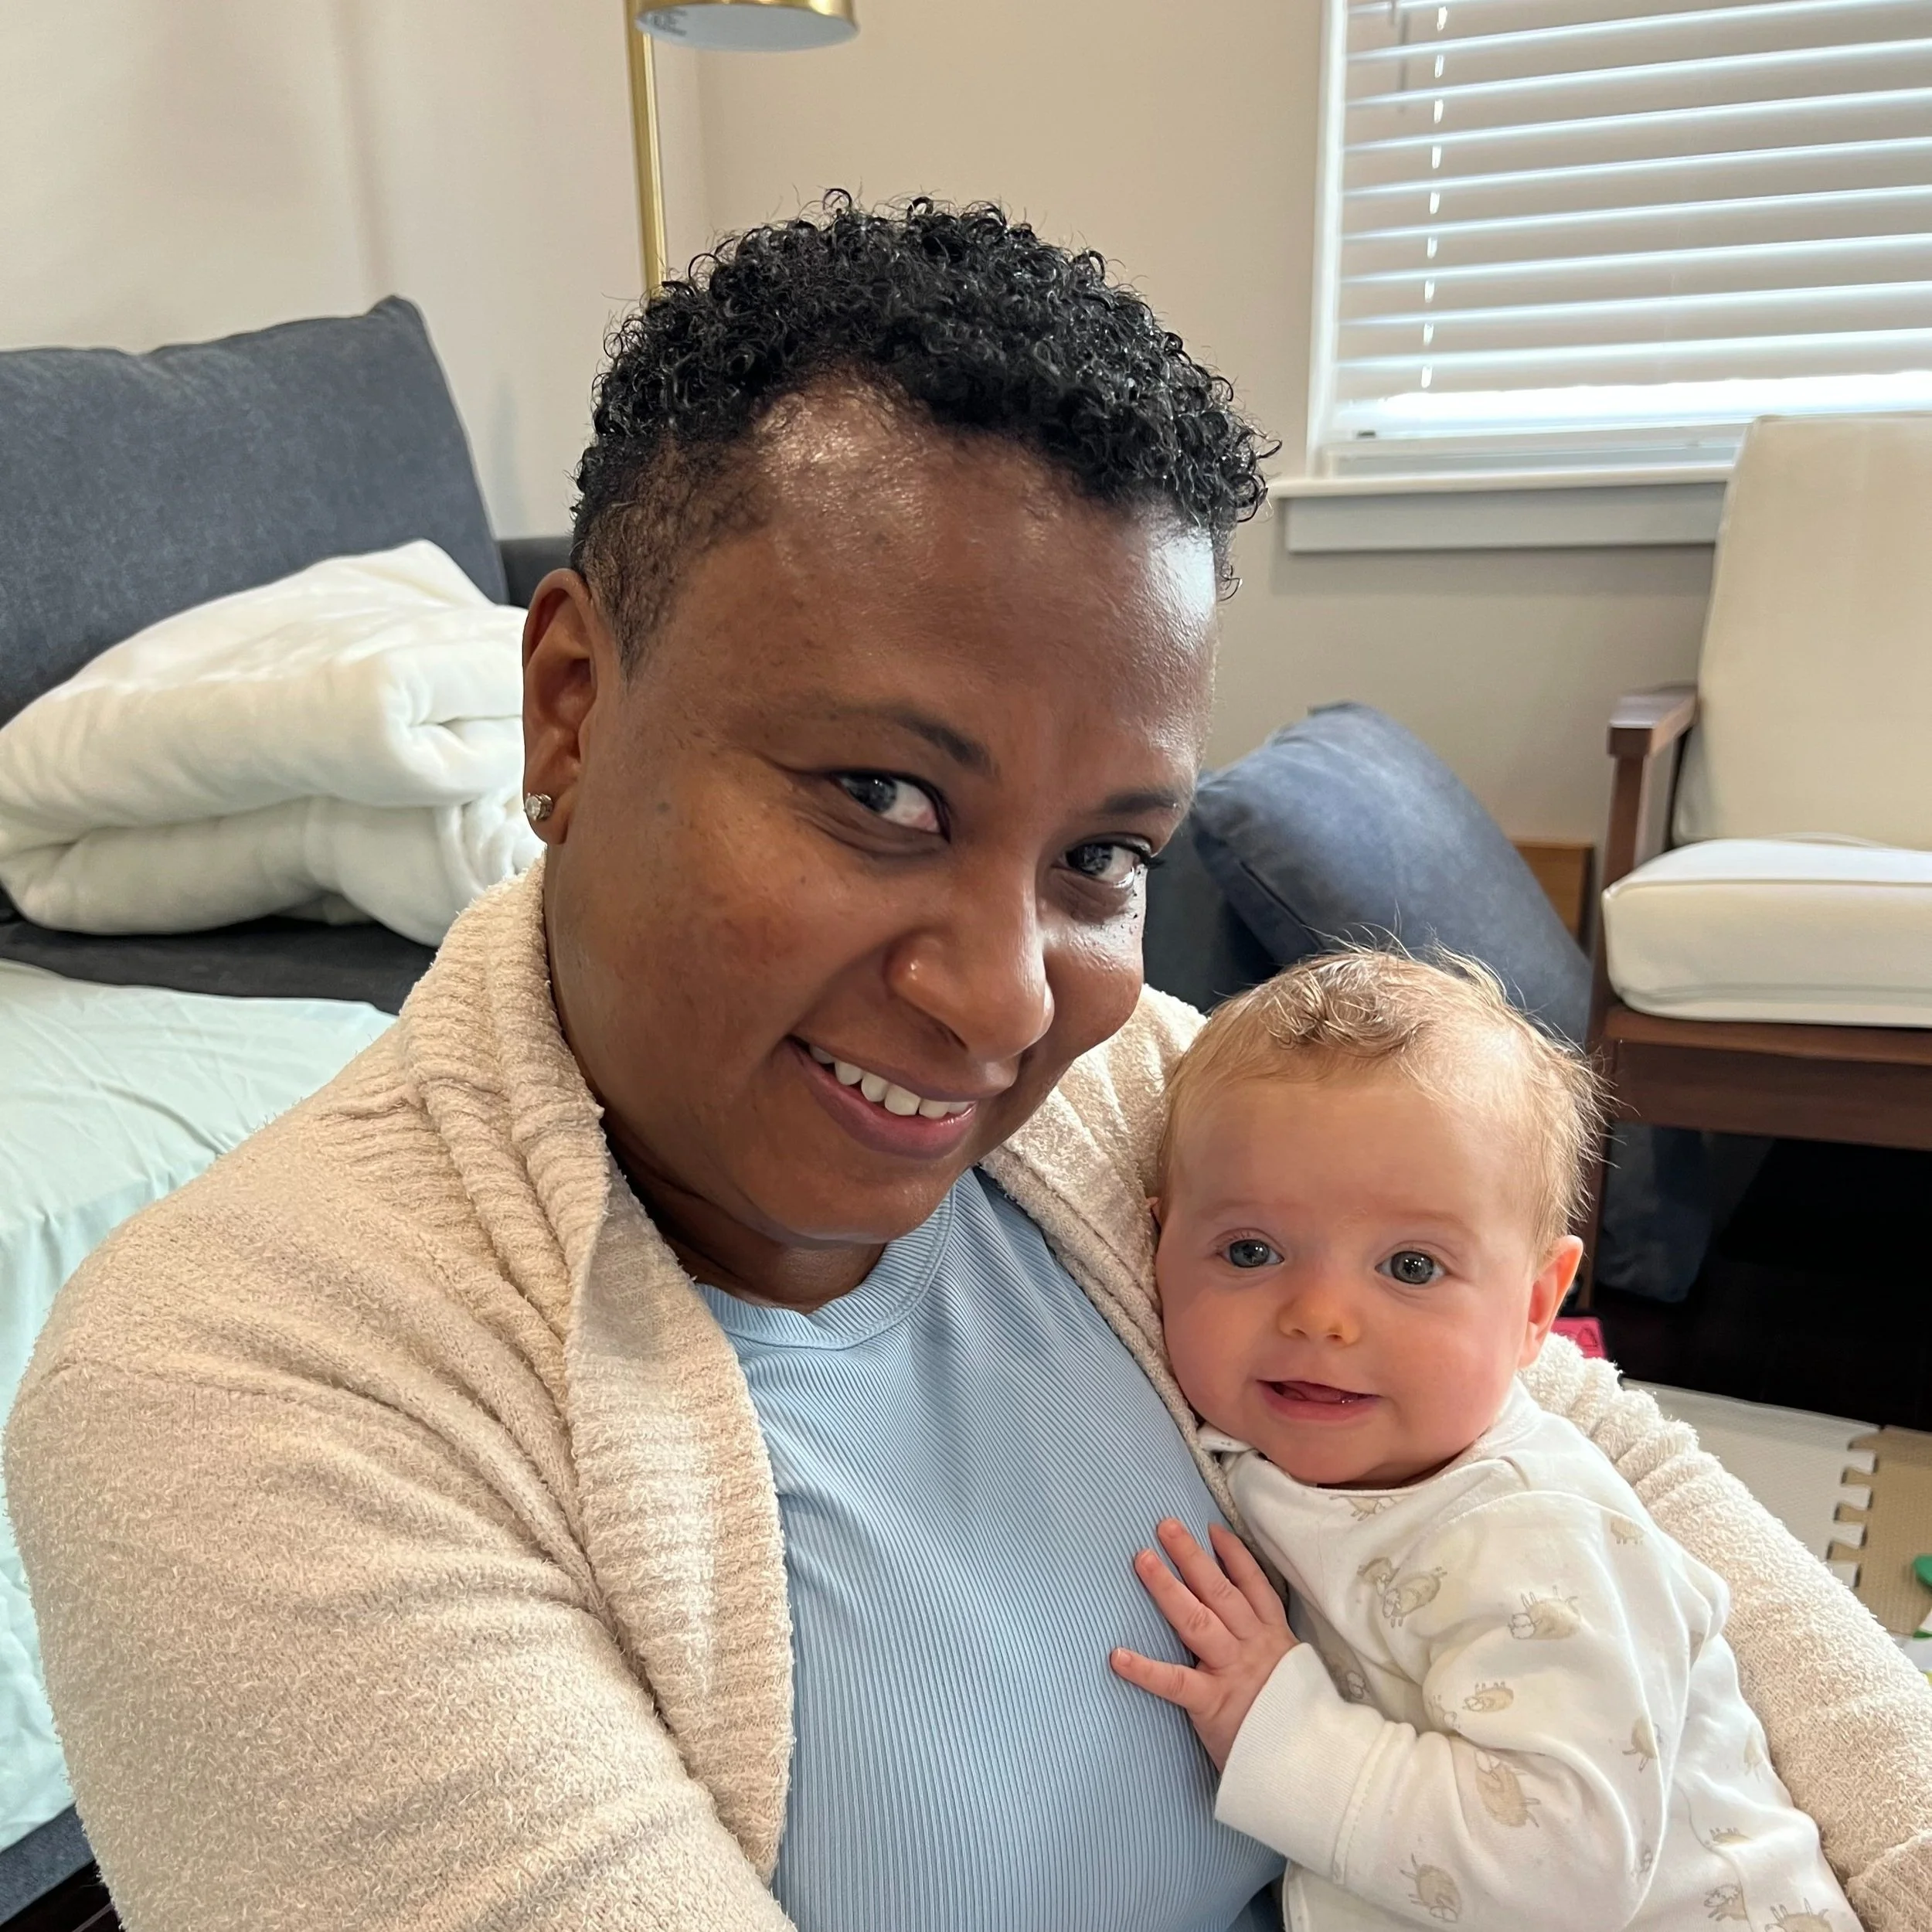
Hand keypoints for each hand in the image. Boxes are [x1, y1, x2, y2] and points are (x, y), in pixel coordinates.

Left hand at [1110, 1518, 1295, 1768]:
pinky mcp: (1213, 1703)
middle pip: (1219, 1591)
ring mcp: (1232, 1672)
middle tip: (1165, 1525)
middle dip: (1191, 1556)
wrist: (1312, 1766)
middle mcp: (1253, 1646)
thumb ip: (1269, 1649)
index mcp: (1273, 1637)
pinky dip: (1143, 1668)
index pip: (1253, 1585)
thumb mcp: (1294, 1674)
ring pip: (1197, 1619)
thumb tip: (1248, 1629)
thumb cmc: (1297, 1723)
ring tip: (1141, 1559)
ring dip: (1167, 1586)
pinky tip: (1117, 1655)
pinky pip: (1174, 1682)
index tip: (1213, 1529)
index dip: (1233, 1555)